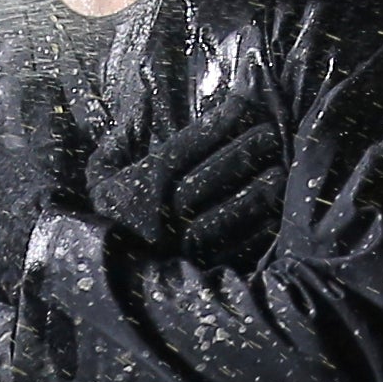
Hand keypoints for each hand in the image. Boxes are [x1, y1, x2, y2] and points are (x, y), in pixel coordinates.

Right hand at [84, 64, 282, 258]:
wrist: (99, 277)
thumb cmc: (106, 216)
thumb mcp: (100, 175)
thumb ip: (118, 141)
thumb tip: (141, 105)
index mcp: (140, 186)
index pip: (186, 146)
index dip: (218, 123)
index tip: (243, 104)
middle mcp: (162, 214)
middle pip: (212, 175)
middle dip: (245, 150)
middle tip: (272, 132)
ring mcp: (182, 247)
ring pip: (228, 212)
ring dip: (258, 190)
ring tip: (283, 170)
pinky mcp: (198, 272)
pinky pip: (234, 248)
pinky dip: (258, 229)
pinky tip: (276, 211)